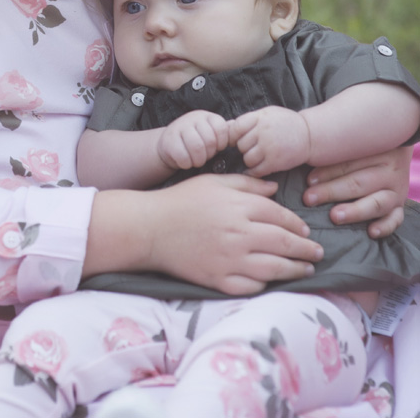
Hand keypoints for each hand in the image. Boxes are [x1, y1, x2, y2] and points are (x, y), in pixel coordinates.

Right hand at [143, 174, 323, 295]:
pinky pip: (253, 286)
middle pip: (285, 243)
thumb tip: (275, 188)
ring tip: (306, 270)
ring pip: (275, 268)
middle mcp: (239, 234)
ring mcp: (230, 260)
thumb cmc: (182, 200)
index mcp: (239, 207)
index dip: (297, 225)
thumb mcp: (214, 181)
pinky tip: (274, 280)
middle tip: (317, 253)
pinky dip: (267, 283)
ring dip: (296, 270)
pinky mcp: (220, 281)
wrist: (150, 228)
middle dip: (306, 250)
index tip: (305, 231)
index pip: (281, 216)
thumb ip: (247, 184)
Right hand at [157, 110, 228, 170]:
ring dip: (198, 160)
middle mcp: (193, 118)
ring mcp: (179, 127)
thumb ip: (226, 132)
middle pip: (210, 140)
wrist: (169, 144)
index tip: (217, 148)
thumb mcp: (211, 133)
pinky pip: (183, 156)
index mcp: (207, 116)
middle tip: (204, 156)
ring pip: (197, 147)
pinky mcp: (168, 140)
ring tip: (196, 160)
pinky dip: (186, 163)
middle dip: (209, 154)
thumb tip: (245, 131)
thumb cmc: (196, 141)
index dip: (221, 143)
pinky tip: (185, 161)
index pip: (221, 128)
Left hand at [228, 106, 310, 176]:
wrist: (309, 135)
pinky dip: (254, 171)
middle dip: (244, 148)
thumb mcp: (267, 114)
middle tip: (251, 148)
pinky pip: (256, 170)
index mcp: (259, 118)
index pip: (235, 128)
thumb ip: (249, 120)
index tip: (235, 140)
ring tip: (257, 156)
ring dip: (250, 160)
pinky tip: (257, 168)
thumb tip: (227, 126)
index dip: (233, 136)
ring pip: (247, 159)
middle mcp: (263, 132)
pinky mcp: (275, 162)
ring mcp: (269, 148)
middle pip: (240, 145)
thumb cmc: (285, 123)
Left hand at [304, 146, 411, 236]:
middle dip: (332, 191)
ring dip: (355, 211)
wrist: (395, 146)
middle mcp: (389, 170)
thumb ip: (333, 144)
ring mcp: (396, 190)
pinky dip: (385, 227)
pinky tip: (371, 232)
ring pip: (377, 202)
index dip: (327, 171)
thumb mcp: (351, 137)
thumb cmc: (360, 143)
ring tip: (334, 216)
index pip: (349, 161)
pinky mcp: (400, 206)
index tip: (308, 180)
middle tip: (309, 198)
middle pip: (359, 182)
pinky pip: (395, 218)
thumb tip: (299, 147)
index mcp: (376, 149)